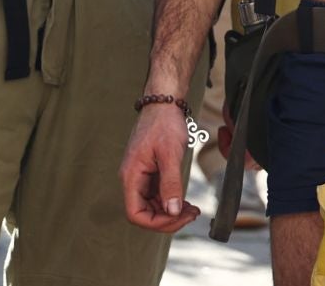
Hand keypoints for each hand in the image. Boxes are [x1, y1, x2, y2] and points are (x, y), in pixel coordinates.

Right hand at [120, 103, 201, 232]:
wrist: (164, 102)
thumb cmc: (164, 123)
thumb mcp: (170, 153)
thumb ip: (171, 183)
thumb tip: (173, 211)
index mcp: (131, 175)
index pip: (135, 213)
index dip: (156, 222)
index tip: (178, 218)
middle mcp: (133, 179)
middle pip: (145, 212)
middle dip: (168, 218)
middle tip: (192, 214)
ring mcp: (142, 176)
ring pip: (153, 206)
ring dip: (172, 212)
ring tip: (193, 209)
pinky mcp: (151, 172)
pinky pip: (159, 195)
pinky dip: (172, 201)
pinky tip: (187, 202)